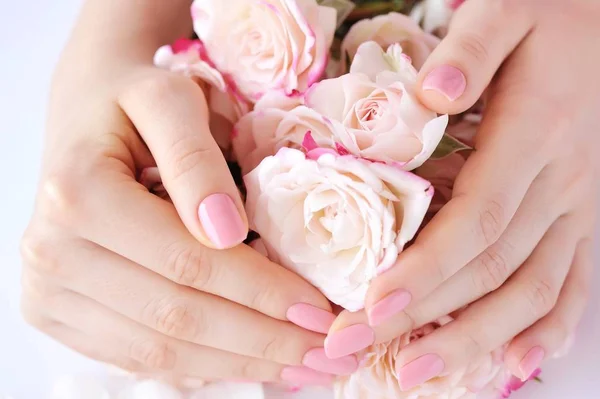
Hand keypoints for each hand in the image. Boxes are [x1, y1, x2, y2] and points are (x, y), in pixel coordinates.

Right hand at [20, 0, 356, 385]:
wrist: (87, 111)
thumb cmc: (135, 100)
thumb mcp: (170, 99)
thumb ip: (195, 158)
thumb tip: (226, 231)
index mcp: (77, 194)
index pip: (190, 262)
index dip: (263, 292)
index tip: (322, 311)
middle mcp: (51, 252)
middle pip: (177, 317)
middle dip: (262, 340)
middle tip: (325, 352)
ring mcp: (49, 291)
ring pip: (159, 350)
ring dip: (238, 363)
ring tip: (299, 366)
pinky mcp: (57, 313)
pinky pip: (137, 356)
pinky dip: (201, 365)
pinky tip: (248, 363)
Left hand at [324, 0, 597, 385]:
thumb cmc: (555, 15)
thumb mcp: (507, 9)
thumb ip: (470, 53)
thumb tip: (431, 94)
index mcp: (535, 135)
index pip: (475, 221)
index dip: (424, 270)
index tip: (371, 305)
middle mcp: (562, 183)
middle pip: (490, 269)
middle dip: (424, 318)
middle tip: (358, 348)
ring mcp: (578, 206)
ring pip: (531, 290)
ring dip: (475, 340)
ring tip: (416, 373)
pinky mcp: (584, 215)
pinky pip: (575, 283)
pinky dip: (548, 329)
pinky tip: (513, 361)